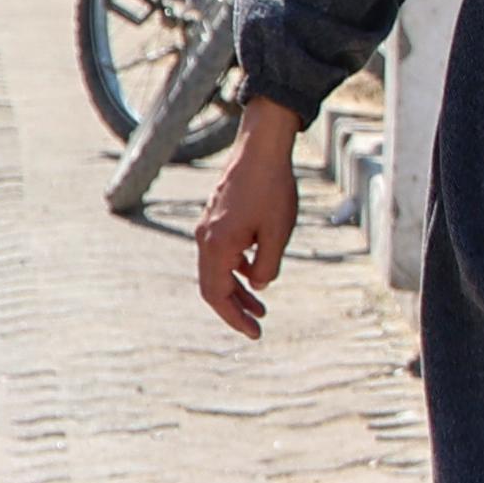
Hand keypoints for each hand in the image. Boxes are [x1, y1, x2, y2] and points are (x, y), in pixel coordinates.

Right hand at [193, 115, 302, 336]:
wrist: (260, 149)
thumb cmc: (272, 189)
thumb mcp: (277, 234)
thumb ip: (267, 266)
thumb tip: (258, 286)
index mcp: (217, 246)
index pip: (217, 295)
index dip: (234, 318)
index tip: (254, 333)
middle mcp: (205, 239)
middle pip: (213, 286)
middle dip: (234, 309)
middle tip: (257, 326)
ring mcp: (208, 228)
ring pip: (216, 270)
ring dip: (236, 290)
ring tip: (260, 306)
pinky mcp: (215, 219)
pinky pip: (220, 253)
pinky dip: (236, 269)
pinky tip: (256, 271)